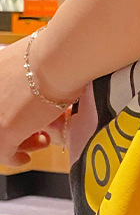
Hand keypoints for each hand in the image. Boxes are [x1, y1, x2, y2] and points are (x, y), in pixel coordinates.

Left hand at [0, 38, 77, 167]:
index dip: (14, 111)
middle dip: (19, 128)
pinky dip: (15, 158)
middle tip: (37, 131)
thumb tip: (41, 85)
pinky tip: (25, 158)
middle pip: (2, 118)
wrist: (58, 60)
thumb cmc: (55, 55)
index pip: (2, 102)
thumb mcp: (34, 62)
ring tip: (41, 140)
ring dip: (22, 141)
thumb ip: (30, 74)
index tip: (25, 116)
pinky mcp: (2, 131)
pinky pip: (4, 154)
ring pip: (1, 136)